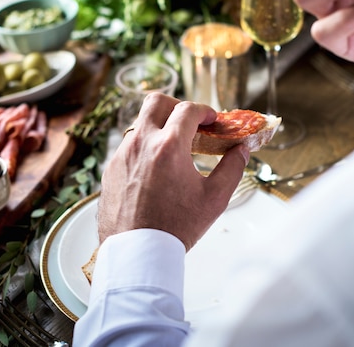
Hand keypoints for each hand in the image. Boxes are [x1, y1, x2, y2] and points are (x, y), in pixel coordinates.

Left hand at [97, 93, 249, 250]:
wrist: (137, 252)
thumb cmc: (176, 227)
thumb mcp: (214, 199)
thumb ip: (232, 169)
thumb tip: (242, 150)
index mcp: (168, 146)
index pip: (188, 109)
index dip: (204, 110)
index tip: (213, 120)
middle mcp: (141, 143)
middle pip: (156, 102)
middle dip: (177, 106)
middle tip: (191, 123)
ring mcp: (122, 154)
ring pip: (140, 123)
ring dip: (159, 127)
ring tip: (174, 150)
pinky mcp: (111, 168)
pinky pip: (129, 146)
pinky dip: (145, 147)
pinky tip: (156, 169)